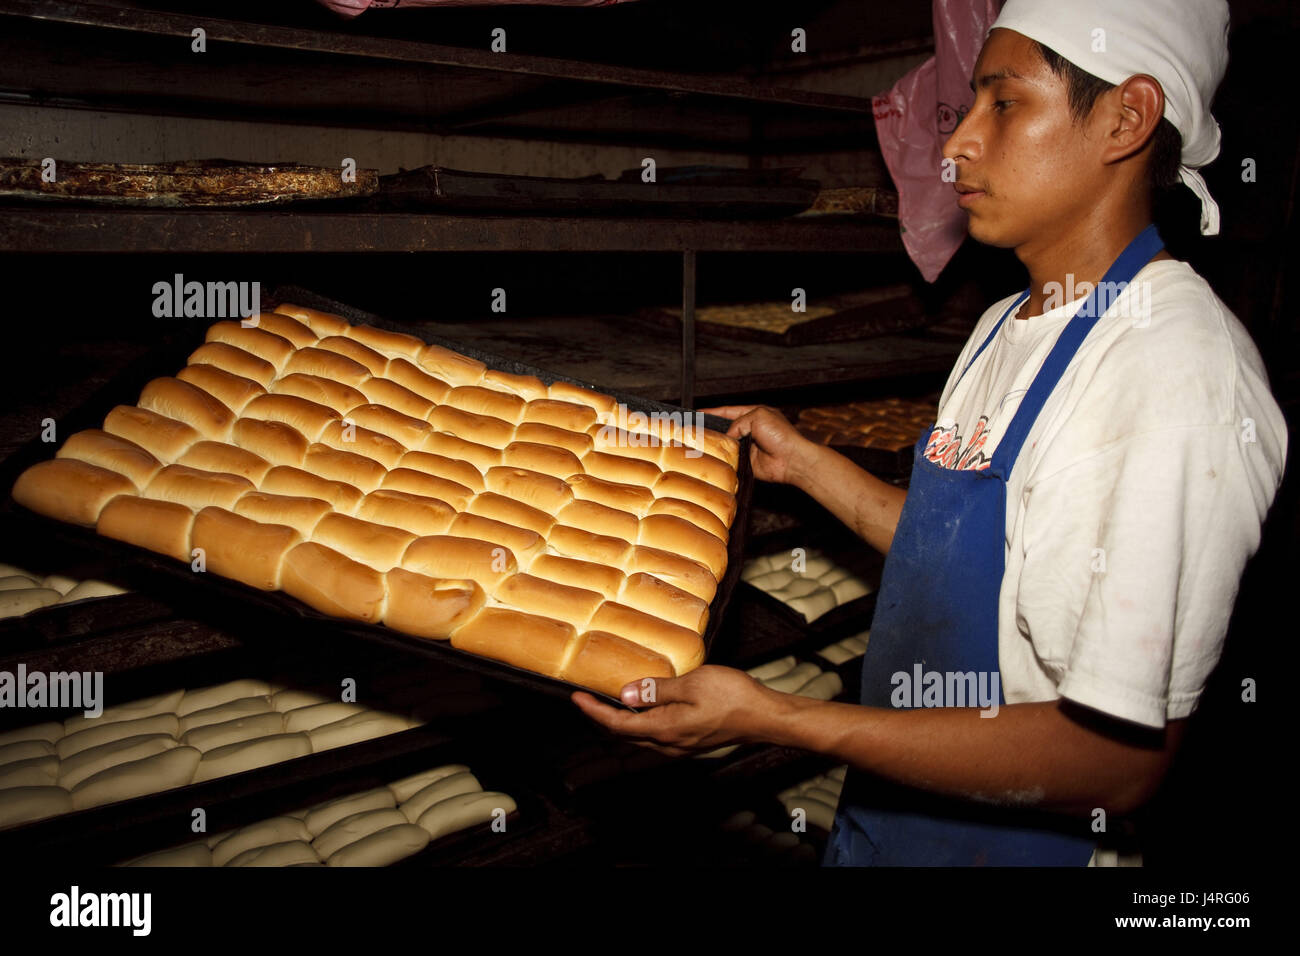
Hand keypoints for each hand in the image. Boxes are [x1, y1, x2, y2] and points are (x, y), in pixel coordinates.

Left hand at [570, 665, 780, 755]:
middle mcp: (669, 743)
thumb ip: (657, 690)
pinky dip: (641, 722)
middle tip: (587, 698)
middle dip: (603, 718)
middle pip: (625, 734)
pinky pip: (656, 735)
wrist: (765, 717)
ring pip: (640, 736)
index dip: (594, 712)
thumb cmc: (732, 697)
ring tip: (609, 702)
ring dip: (622, 721)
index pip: (618, 724)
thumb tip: (626, 693)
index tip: (576, 698)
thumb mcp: (691, 684)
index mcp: (665, 729)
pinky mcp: (691, 741)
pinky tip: (645, 707)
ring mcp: (680, 746)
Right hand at [699, 404, 817, 486]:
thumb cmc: (782, 435)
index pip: (728, 412)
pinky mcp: (747, 462)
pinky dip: (725, 459)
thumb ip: (738, 423)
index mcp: (754, 415)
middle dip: (713, 429)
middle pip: (725, 429)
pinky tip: (716, 457)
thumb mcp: (758, 416)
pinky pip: (731, 460)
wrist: (792, 459)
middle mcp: (750, 431)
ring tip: (702, 443)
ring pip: (727, 445)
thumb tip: (728, 435)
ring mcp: (748, 447)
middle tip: (696, 430)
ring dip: (719, 445)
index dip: (713, 412)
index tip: (697, 413)